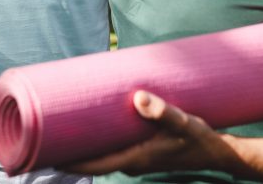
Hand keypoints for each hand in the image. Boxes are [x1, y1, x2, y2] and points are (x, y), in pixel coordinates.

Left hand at [63, 90, 242, 175]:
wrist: (217, 152)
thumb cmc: (199, 139)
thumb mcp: (183, 123)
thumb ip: (162, 111)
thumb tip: (138, 97)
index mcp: (135, 159)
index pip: (95, 164)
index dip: (70, 161)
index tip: (47, 155)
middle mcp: (131, 162)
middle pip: (92, 160)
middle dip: (70, 151)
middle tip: (45, 135)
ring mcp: (135, 158)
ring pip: (102, 154)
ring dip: (84, 144)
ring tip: (63, 126)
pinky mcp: (141, 151)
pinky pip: (112, 147)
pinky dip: (99, 139)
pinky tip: (93, 125)